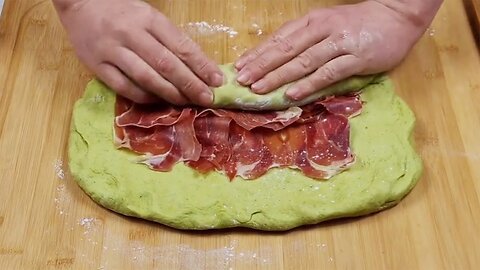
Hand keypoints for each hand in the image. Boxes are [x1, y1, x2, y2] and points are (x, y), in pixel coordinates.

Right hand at [54, 0, 222, 104]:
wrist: (80, 2)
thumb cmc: (121, 10)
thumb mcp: (148, 16)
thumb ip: (169, 38)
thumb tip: (197, 67)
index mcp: (149, 18)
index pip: (182, 45)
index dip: (202, 65)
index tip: (218, 80)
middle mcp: (131, 34)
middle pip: (167, 64)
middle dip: (191, 84)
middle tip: (207, 98)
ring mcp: (112, 51)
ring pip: (147, 78)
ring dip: (171, 94)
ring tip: (188, 102)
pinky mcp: (97, 65)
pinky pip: (125, 87)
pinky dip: (145, 97)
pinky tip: (159, 101)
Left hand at [234, 0, 430, 100]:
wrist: (397, 17)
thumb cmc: (357, 24)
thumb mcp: (326, 24)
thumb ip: (304, 39)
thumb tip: (276, 59)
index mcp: (312, 21)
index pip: (279, 38)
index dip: (257, 53)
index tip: (238, 67)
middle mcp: (322, 29)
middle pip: (285, 49)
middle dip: (261, 66)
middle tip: (241, 80)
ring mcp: (339, 43)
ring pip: (303, 61)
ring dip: (278, 76)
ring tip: (259, 89)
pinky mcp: (356, 58)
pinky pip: (328, 73)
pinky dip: (308, 84)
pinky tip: (291, 93)